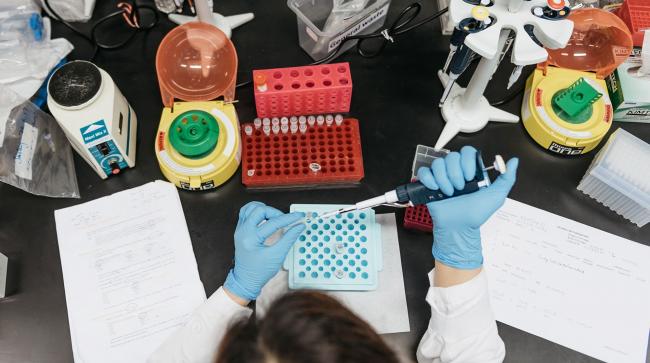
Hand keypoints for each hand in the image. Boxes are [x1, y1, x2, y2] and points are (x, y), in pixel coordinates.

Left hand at [224, 202, 305, 301]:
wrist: (246, 280)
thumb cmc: (260, 272)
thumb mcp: (277, 256)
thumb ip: (289, 239)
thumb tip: (299, 226)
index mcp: (251, 239)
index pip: (273, 223)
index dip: (289, 218)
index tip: (299, 216)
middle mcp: (243, 232)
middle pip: (259, 210)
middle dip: (275, 212)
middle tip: (285, 220)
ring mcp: (240, 230)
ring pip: (251, 208)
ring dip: (264, 209)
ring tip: (275, 216)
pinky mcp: (240, 230)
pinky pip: (246, 213)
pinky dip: (256, 211)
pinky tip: (265, 216)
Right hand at [417, 146, 517, 268]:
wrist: (459, 228)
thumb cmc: (476, 214)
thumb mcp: (496, 196)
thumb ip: (507, 178)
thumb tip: (513, 162)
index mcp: (470, 171)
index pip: (467, 152)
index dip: (466, 162)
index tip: (470, 177)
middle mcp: (455, 172)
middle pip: (451, 157)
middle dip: (455, 173)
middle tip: (460, 188)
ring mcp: (442, 178)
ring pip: (438, 164)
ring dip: (443, 178)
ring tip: (449, 192)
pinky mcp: (429, 185)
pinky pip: (424, 172)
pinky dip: (428, 179)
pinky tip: (436, 189)